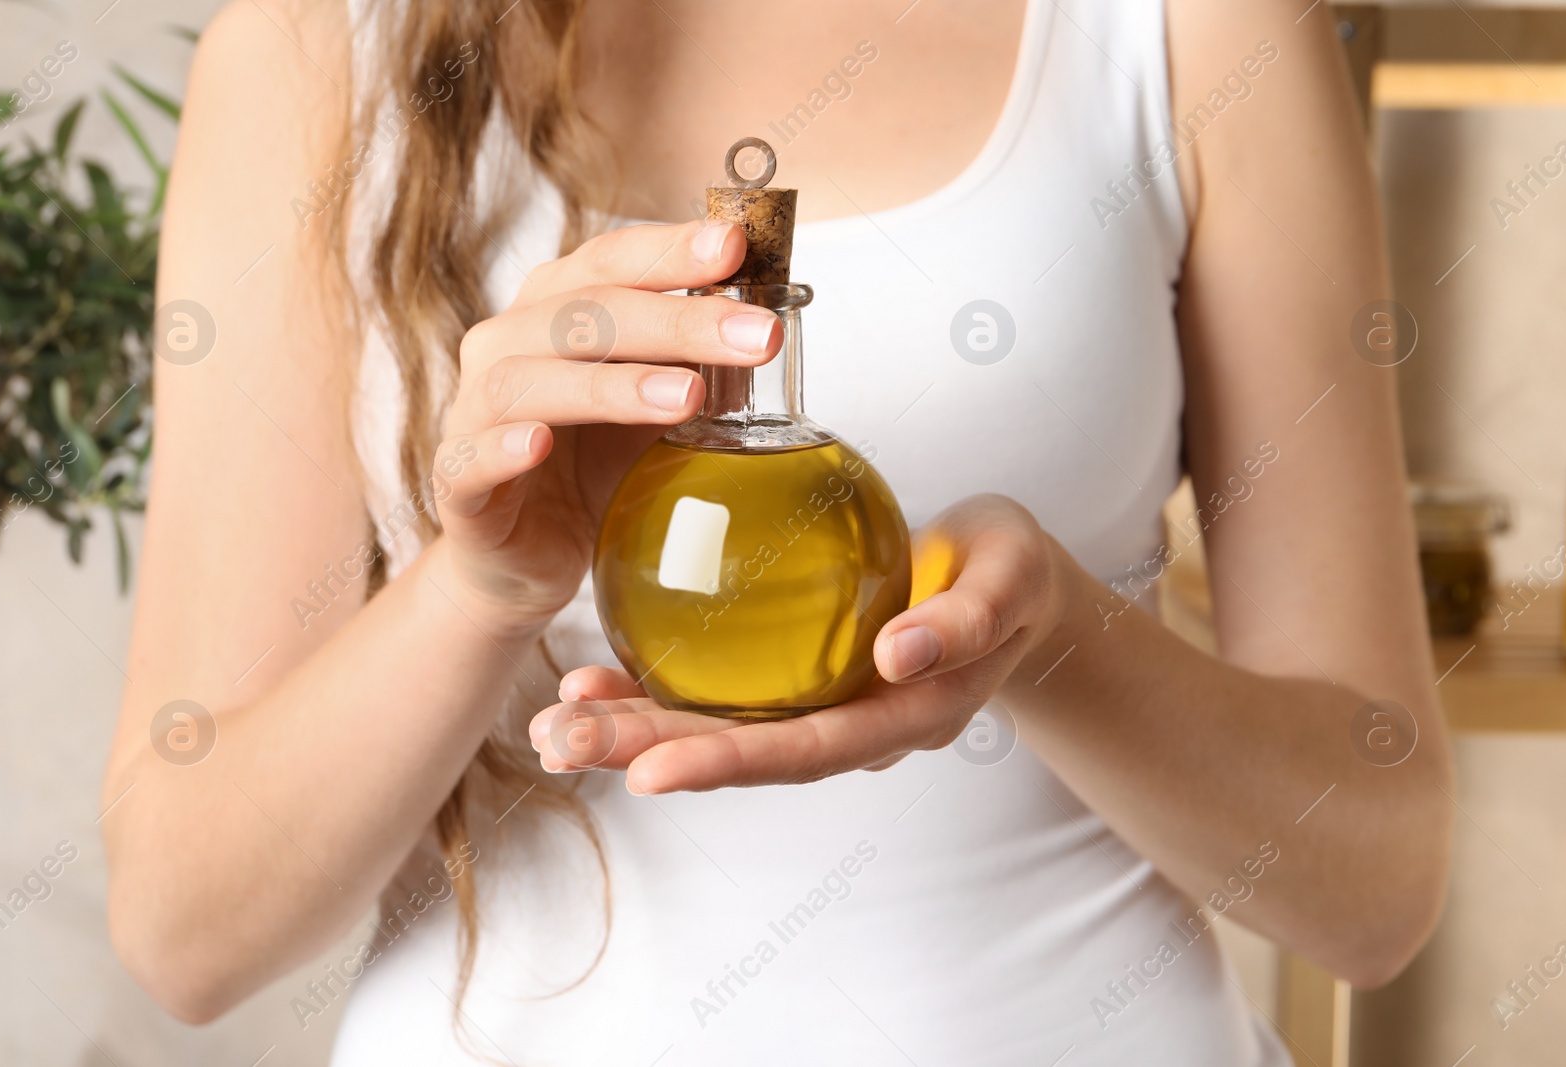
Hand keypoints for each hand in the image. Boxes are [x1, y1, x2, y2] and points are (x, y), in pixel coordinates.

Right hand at [429, 220, 779, 633]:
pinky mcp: (457, 484)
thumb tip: (768, 325)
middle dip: (677, 320)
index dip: (670, 249)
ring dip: (609, 384)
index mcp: (554, 309)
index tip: (736, 245)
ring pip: (528, 380)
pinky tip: (540, 443)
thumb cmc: (592, 464)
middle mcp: (506, 346)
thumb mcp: (657, 408)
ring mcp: (473, 413)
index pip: (610, 260)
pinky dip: (503, 446)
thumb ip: (697, 365)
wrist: (528, 554)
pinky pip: (470, 458)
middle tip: (756, 336)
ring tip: (684, 398)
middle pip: (584, 313)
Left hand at [529, 495, 1064, 792]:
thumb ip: (964, 619)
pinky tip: (592, 678)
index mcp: (903, 716)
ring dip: (634, 731)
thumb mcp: (1007, 577)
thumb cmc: (1010, 571)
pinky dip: (654, 689)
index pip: (809, 750)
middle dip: (648, 754)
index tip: (650, 773)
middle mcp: (850, 724)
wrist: (1006, 579)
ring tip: (554, 723)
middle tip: (560, 742)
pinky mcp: (793, 674)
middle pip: (744, 751)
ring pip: (719, 728)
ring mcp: (819, 704)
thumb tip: (899, 655)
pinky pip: (719, 690)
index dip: (730, 764)